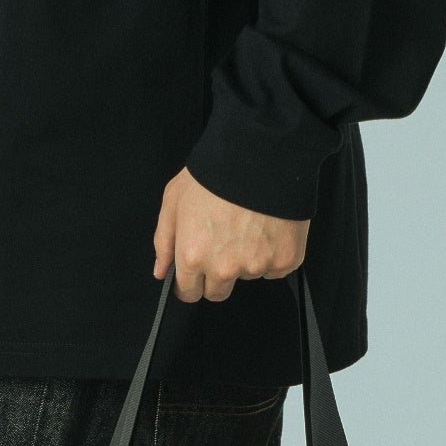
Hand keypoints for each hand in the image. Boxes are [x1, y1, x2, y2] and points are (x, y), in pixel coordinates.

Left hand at [153, 168, 308, 302]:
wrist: (262, 152)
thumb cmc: (215, 172)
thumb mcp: (175, 199)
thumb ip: (164, 240)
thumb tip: (161, 271)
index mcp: (193, 256)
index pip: (189, 293)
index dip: (191, 281)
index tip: (196, 272)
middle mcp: (224, 268)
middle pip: (218, 292)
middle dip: (217, 275)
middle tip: (224, 243)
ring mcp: (256, 266)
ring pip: (247, 276)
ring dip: (246, 260)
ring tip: (248, 225)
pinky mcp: (284, 260)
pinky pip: (275, 268)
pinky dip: (272, 253)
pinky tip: (268, 227)